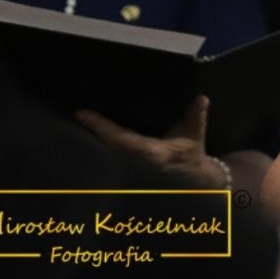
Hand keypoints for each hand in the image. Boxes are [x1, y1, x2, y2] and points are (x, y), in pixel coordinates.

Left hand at [77, 95, 226, 187]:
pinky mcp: (128, 168)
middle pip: (107, 147)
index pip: (120, 138)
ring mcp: (131, 168)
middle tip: (78, 115)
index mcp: (151, 153)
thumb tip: (202, 99)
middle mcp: (136, 163)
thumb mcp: (195, 135)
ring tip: (80, 122)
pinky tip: (92, 136)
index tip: (82, 114)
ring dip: (94, 138)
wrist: (193, 179)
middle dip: (92, 132)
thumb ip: (196, 116)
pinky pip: (111, 154)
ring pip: (106, 152)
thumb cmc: (192, 155)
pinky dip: (101, 143)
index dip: (101, 127)